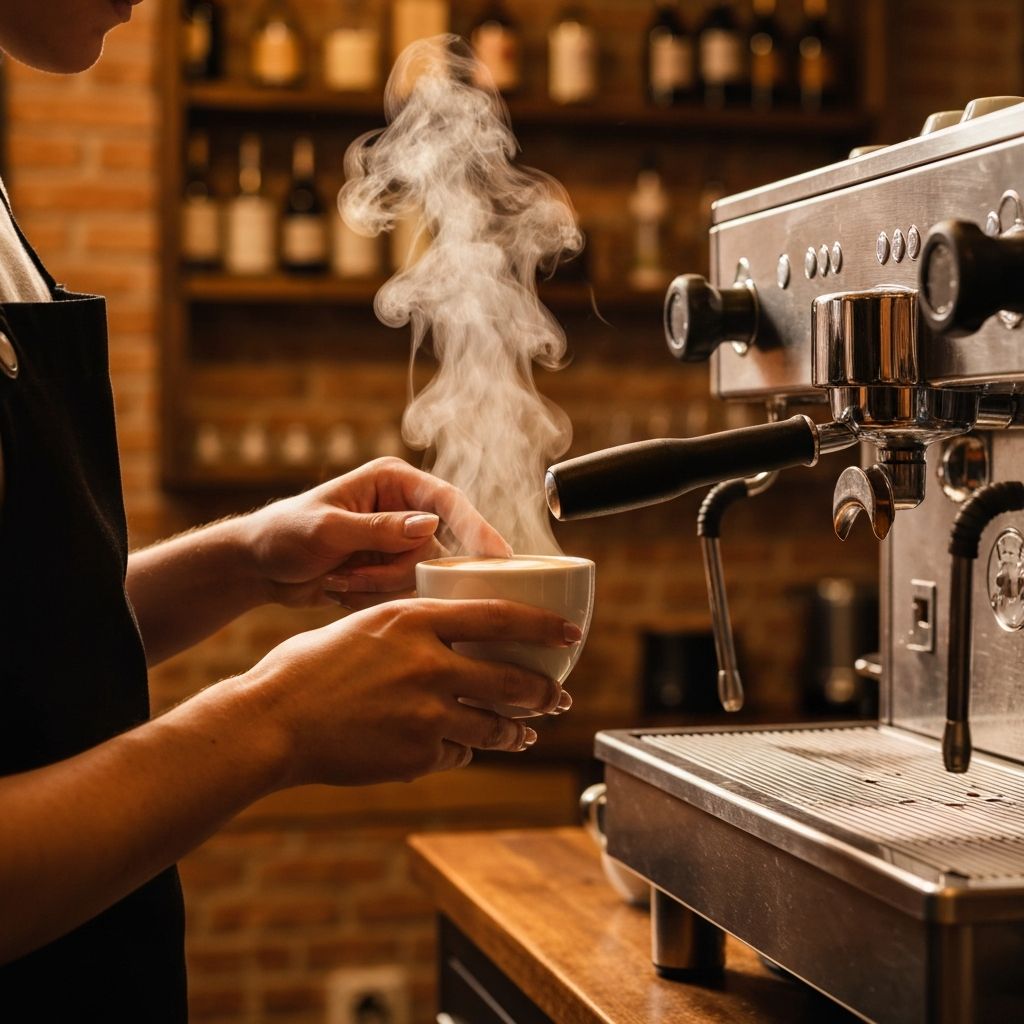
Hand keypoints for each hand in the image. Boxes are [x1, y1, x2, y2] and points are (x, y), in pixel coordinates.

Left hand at [240, 458, 511, 609]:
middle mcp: (404, 508)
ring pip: (422, 576)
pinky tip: (340, 587)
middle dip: (394, 570)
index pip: (447, 501)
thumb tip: (431, 525)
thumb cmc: (283, 534)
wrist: (257, 567)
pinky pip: (406, 592)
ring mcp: (400, 542)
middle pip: (436, 548)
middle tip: (350, 573)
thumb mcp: (328, 530)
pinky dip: (373, 596)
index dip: (477, 528)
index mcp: (392, 481)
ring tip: (337, 578)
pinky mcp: (393, 570)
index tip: (500, 558)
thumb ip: (380, 529)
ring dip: (379, 585)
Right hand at [242, 598, 579, 786]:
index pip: (500, 615)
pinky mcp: (417, 755)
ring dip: (516, 731)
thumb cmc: (307, 668)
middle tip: (559, 697)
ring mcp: (426, 713)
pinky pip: (457, 754)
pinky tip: (455, 748)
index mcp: (414, 620)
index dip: (544, 625)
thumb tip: (452, 635)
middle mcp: (429, 664)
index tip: (572, 633)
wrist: (271, 722)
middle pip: (512, 679)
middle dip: (545, 693)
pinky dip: (461, 751)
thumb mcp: (363, 625)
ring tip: (525, 733)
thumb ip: (412, 629)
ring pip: (494, 726)